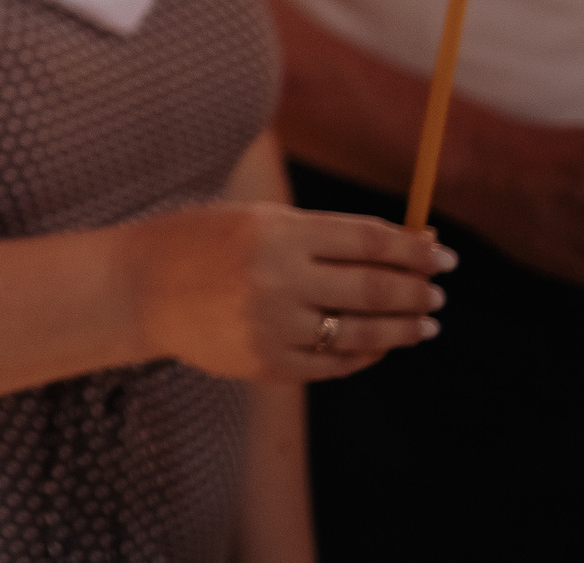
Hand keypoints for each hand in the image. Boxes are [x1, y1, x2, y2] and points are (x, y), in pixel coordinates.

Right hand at [131, 201, 449, 381]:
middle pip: (373, 288)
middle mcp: (277, 279)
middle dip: (416, 291)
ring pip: (361, 333)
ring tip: (424, 324)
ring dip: (402, 329)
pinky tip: (378, 348)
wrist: (139, 287)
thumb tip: (403, 245)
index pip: (368, 241)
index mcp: (278, 232)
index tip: (444, 256)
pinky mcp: (266, 363)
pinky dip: (363, 356)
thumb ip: (324, 233)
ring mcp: (272, 326)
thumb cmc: (204, 242)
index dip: (414, 250)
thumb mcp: (257, 219)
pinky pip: (333, 365)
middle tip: (438, 293)